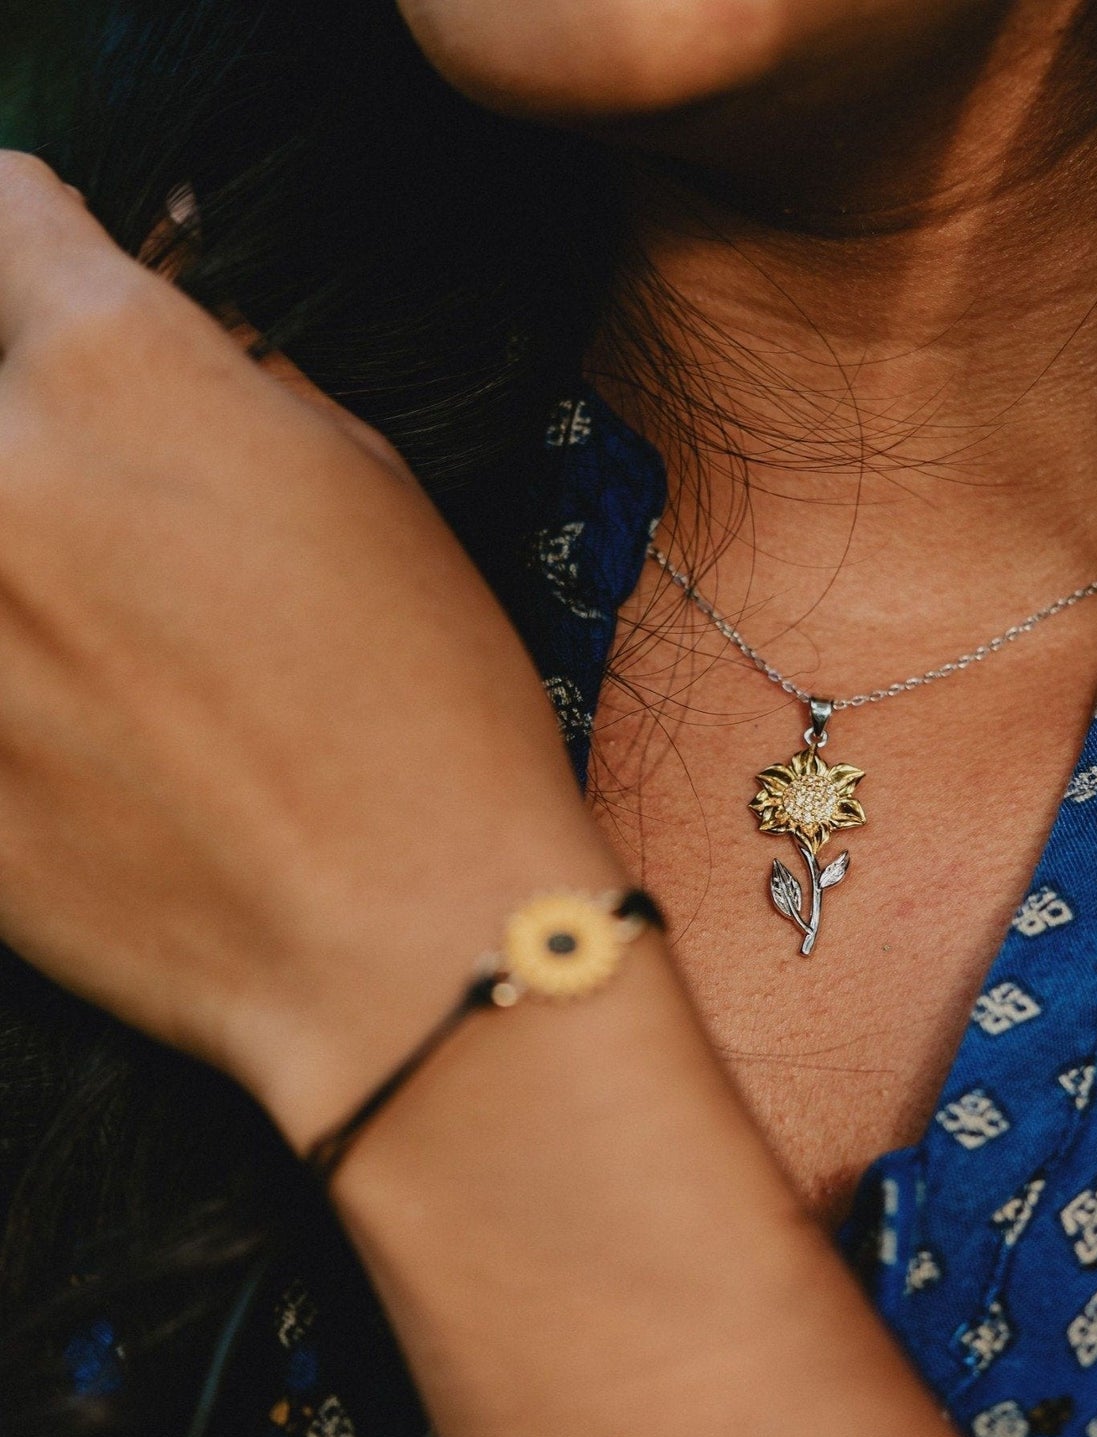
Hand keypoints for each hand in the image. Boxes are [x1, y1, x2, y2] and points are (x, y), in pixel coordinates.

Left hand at [0, 153, 621, 1144]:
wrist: (401, 941)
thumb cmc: (430, 717)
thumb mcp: (373, 498)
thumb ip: (227, 391)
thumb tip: (154, 348)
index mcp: (122, 376)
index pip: (2, 211)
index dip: (37, 243)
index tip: (45, 282)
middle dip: (14, 408)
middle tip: (83, 488)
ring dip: (10, 545)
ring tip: (76, 608)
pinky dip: (6, 662)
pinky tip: (66, 706)